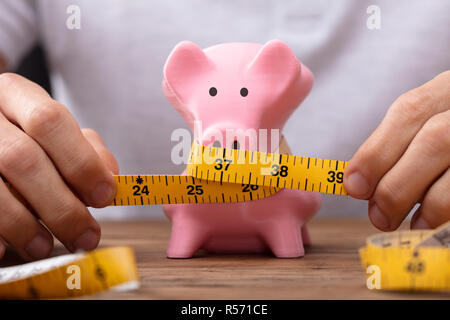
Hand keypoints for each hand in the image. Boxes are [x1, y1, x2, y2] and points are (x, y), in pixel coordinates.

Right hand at [0, 73, 117, 260]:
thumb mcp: (56, 130)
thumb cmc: (28, 135)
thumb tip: (110, 175)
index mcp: (15, 94)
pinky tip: (7, 248)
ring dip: (25, 225)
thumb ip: (86, 148)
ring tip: (47, 246)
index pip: (50, 121)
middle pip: (23, 159)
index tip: (106, 196)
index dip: (81, 162)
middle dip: (61, 205)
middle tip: (86, 236)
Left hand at [344, 71, 449, 230]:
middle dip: (396, 185)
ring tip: (400, 221)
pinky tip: (426, 221)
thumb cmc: (444, 132)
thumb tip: (358, 182)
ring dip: (425, 205)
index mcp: (448, 88)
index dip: (377, 152)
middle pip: (435, 141)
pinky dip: (444, 212)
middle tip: (377, 215)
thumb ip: (395, 143)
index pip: (410, 112)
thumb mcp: (426, 120)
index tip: (353, 186)